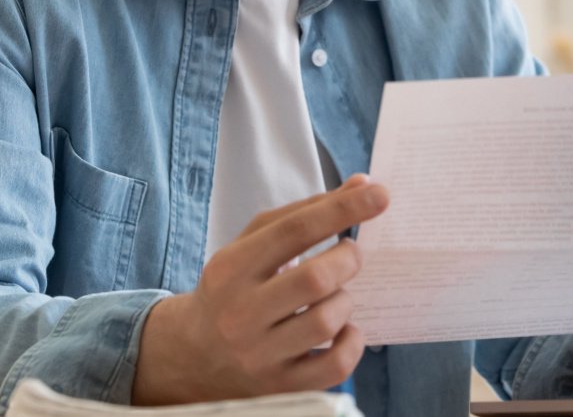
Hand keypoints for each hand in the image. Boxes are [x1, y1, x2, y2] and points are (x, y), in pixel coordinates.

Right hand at [132, 175, 389, 403]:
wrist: (193, 355)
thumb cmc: (234, 288)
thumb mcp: (252, 244)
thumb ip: (303, 213)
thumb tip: (362, 186)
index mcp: (232, 268)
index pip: (294, 231)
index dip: (342, 209)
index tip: (379, 194)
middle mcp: (241, 313)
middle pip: (316, 279)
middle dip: (347, 258)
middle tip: (349, 253)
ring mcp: (260, 355)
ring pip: (327, 321)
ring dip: (345, 300)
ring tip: (334, 295)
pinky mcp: (281, 386)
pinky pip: (336, 365)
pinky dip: (352, 341)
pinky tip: (342, 328)